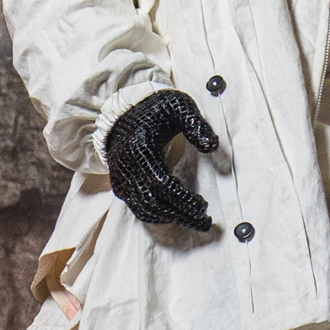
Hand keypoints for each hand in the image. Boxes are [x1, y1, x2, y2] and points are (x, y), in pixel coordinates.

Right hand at [102, 89, 221, 230]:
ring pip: (143, 209)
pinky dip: (155, 215)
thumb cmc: (155, 108)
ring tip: (193, 220)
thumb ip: (196, 124)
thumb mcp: (179, 107)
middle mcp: (126, 167)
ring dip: (169, 219)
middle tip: (204, 221)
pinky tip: (173, 215)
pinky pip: (136, 207)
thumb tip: (211, 146)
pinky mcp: (119, 183)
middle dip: (180, 215)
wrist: (124, 110)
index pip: (162, 184)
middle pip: (153, 203)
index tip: (203, 206)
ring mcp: (120, 177)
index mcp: (140, 149)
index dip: (182, 199)